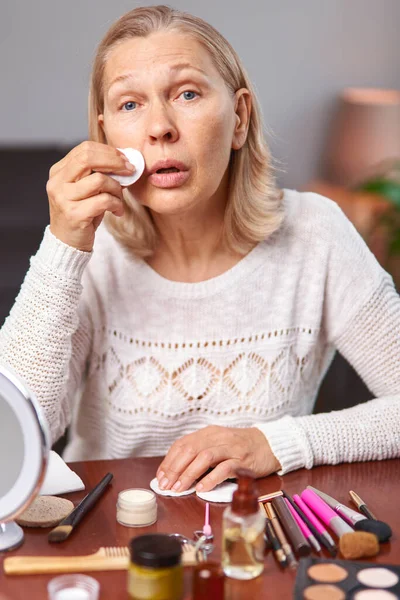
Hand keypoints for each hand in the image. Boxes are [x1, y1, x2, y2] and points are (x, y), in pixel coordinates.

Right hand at [47, 141, 134, 251]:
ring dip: (117, 188)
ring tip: (119, 199)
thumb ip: (98, 174)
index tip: (124, 159)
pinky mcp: (74, 214)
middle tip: (130, 170)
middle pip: (89, 158)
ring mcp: (64, 199)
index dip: (108, 151)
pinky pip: (104, 201)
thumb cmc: (81, 214)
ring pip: (99, 180)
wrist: (68, 243)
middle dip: (115, 162)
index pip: (84, 149)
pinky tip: (117, 211)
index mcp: (59, 172)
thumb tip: (125, 161)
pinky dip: (116, 204)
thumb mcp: (86, 190)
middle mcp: (58, 183)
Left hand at [156, 425, 280, 492]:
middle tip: (166, 485)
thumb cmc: (240, 448)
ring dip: (189, 474)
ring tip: (180, 488)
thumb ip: (200, 454)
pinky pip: (224, 468)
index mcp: (208, 433)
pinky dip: (210, 478)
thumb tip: (177, 472)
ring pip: (204, 457)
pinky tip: (201, 488)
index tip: (161, 477)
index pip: (182, 444)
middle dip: (175, 469)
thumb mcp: (218, 445)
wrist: (269, 444)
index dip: (169, 460)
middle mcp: (217, 437)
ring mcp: (230, 448)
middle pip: (190, 450)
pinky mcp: (242, 459)